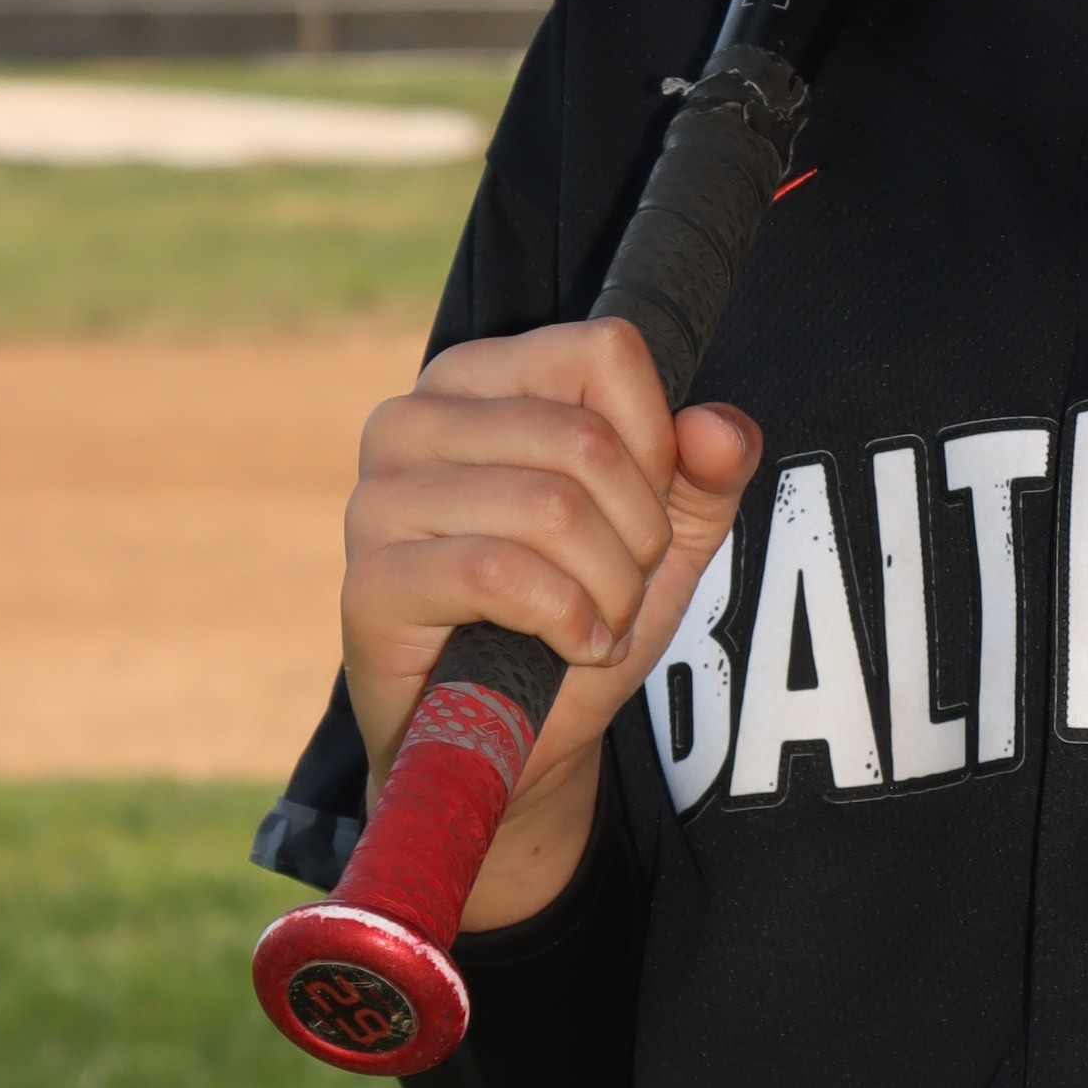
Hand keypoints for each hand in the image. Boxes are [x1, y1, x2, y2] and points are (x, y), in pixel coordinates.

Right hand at [340, 321, 759, 922]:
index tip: (642, 507)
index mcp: (479, 379)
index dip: (654, 442)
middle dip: (636, 533)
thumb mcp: (662, 536)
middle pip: (585, 439)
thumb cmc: (575, 615)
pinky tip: (569, 647)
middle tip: (616, 584)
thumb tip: (717, 429)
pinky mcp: (370, 580)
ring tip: (593, 620)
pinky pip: (502, 573)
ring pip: (551, 508)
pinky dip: (568, 621)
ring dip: (608, 588)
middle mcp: (413, 419)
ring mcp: (378, 498)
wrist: (510, 735)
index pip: (603, 352)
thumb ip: (707, 472)